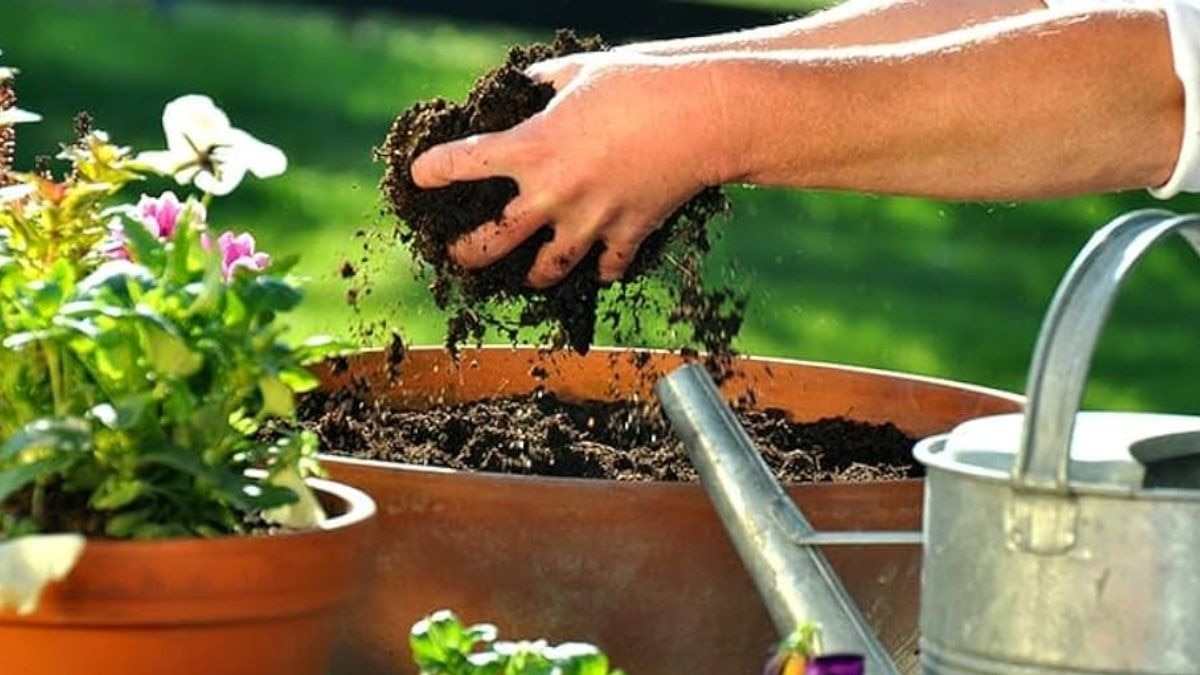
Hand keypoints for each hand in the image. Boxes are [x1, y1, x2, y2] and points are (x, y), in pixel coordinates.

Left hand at [410, 51, 728, 287]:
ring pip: (547, 269)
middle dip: (466, 252)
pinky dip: (601, 269)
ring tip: (525, 276)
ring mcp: (589, 221)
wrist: (701, 116)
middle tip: (455, 254)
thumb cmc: (639, 83)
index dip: (433, 171)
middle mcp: (552, 194)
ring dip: (532, 275)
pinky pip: (607, 267)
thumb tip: (524, 88)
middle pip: (491, 241)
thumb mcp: (579, 71)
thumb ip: (543, 83)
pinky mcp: (627, 234)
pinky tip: (598, 266)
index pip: (463, 163)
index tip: (420, 177)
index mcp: (531, 149)